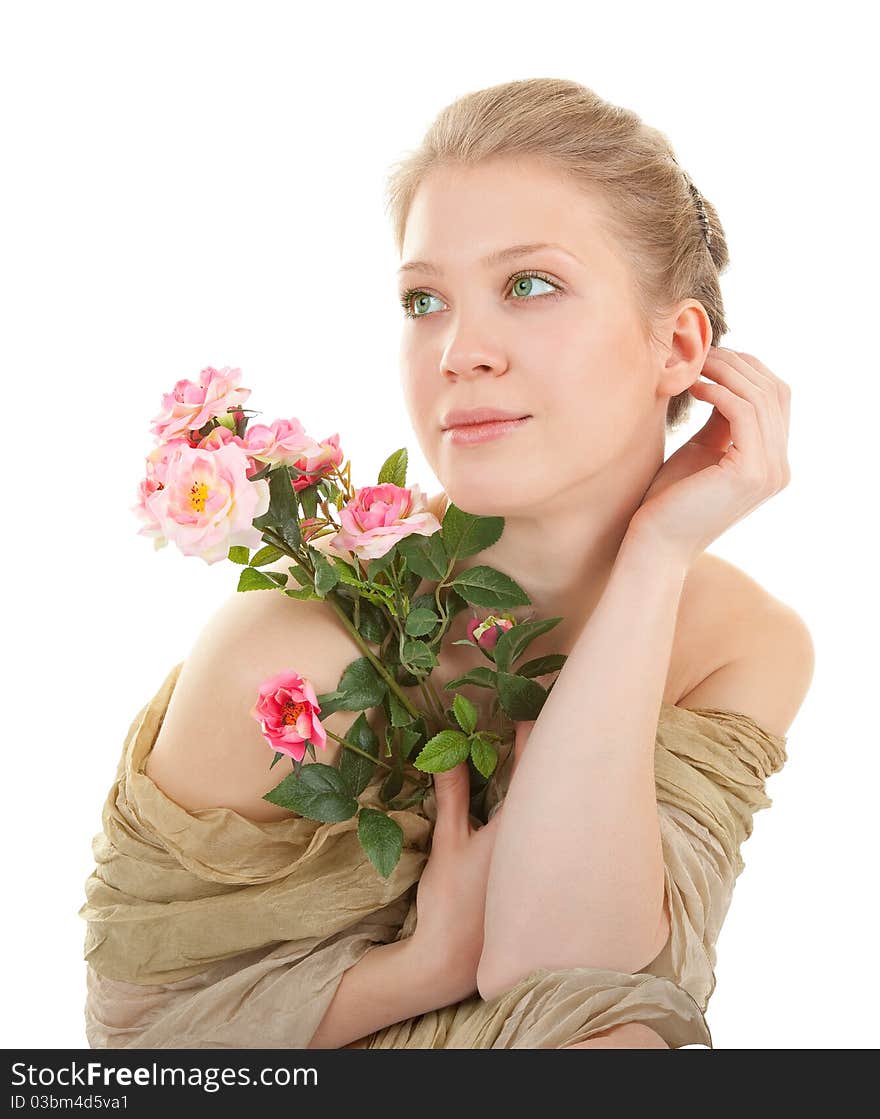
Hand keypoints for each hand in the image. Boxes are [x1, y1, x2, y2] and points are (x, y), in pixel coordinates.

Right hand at [410, 722, 532, 1002]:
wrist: (452, 962)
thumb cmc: (448, 902)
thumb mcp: (448, 842)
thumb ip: (452, 795)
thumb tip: (449, 753)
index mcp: (518, 830)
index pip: (531, 772)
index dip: (531, 738)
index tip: (529, 710)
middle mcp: (543, 846)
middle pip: (555, 790)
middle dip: (553, 756)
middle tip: (553, 720)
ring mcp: (550, 868)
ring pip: (560, 814)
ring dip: (554, 784)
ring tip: (556, 751)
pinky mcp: (550, 885)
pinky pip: (560, 838)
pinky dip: (556, 815)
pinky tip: (554, 803)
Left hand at [631, 348, 790, 565]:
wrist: (656, 544)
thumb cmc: (668, 500)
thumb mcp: (702, 450)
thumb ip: (722, 420)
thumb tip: (724, 378)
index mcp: (772, 463)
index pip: (777, 398)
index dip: (748, 369)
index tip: (712, 357)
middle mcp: (779, 469)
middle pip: (775, 392)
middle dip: (739, 364)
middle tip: (702, 352)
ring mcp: (770, 473)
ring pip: (761, 398)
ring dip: (727, 372)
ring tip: (694, 365)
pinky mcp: (750, 473)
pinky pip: (745, 413)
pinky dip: (721, 391)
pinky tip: (695, 386)